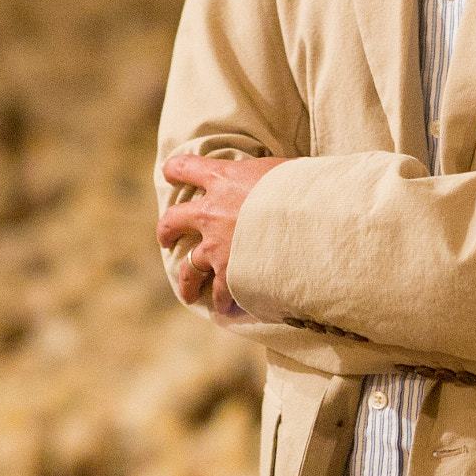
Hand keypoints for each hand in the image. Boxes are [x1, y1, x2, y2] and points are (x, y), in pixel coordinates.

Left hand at [157, 152, 291, 317]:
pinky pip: (219, 290)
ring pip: (188, 267)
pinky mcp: (229, 272)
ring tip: (188, 293)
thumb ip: (262, 179)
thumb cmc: (302, 186)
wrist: (309, 217)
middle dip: (166, 230)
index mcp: (223, 178)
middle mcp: (211, 211)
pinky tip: (224, 308)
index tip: (169, 172)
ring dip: (187, 282)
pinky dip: (222, 300)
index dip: (175, 169)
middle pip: (173, 220)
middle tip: (166, 239)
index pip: (186, 167)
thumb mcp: (277, 169)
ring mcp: (216, 245)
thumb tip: (273, 183)